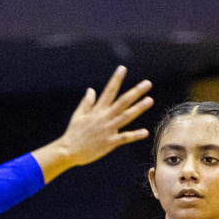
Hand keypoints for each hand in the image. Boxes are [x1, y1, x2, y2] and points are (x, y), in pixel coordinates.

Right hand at [35, 66, 152, 179]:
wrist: (68, 151)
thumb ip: (87, 102)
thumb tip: (91, 90)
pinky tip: (145, 132)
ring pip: (126, 116)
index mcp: (97, 110)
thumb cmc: (73, 133)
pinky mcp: (109, 142)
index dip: (116, 79)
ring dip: (138, 108)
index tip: (123, 68)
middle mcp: (104, 117)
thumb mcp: (78, 115)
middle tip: (148, 83)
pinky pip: (124, 137)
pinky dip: (135, 135)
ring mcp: (108, 129)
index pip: (109, 90)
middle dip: (136, 92)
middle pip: (123, 101)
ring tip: (150, 100)